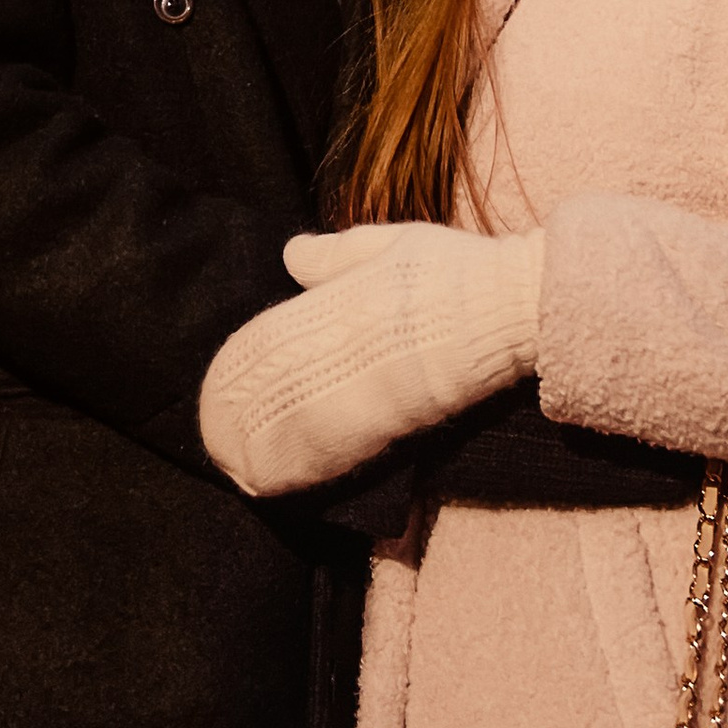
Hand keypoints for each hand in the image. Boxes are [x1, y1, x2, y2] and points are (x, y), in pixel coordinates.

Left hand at [199, 220, 545, 497]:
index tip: (219, 389)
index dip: (238, 370)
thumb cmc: (455, 269)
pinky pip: (335, 453)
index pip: (268, 341)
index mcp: (335, 304)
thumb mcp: (388, 243)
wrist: (511, 303)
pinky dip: (304, 470)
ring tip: (238, 472)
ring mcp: (364, 389)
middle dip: (240, 420)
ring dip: (263, 454)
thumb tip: (290, 254)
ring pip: (295, 430)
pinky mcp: (393, 423)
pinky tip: (281, 484)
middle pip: (272, 393)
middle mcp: (339, 348)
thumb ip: (335, 255)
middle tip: (217, 442)